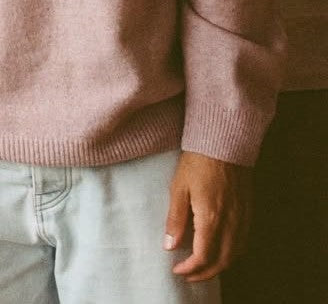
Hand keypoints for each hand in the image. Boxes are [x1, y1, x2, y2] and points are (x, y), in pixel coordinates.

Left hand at [165, 150, 252, 281]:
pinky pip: (243, 243)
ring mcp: (242, 219)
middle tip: (188, 275)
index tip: (177, 269)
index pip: (203, 256)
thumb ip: (175, 219)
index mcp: (211, 217)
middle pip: (222, 262)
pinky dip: (231, 255)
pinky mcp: (248, 213)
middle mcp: (231, 223)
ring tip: (202, 267)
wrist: (224, 142)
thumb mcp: (179, 187)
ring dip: (219, 267)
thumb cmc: (198, 161)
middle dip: (205, 274)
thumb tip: (170, 246)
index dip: (190, 268)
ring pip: (235, 256)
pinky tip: (220, 252)